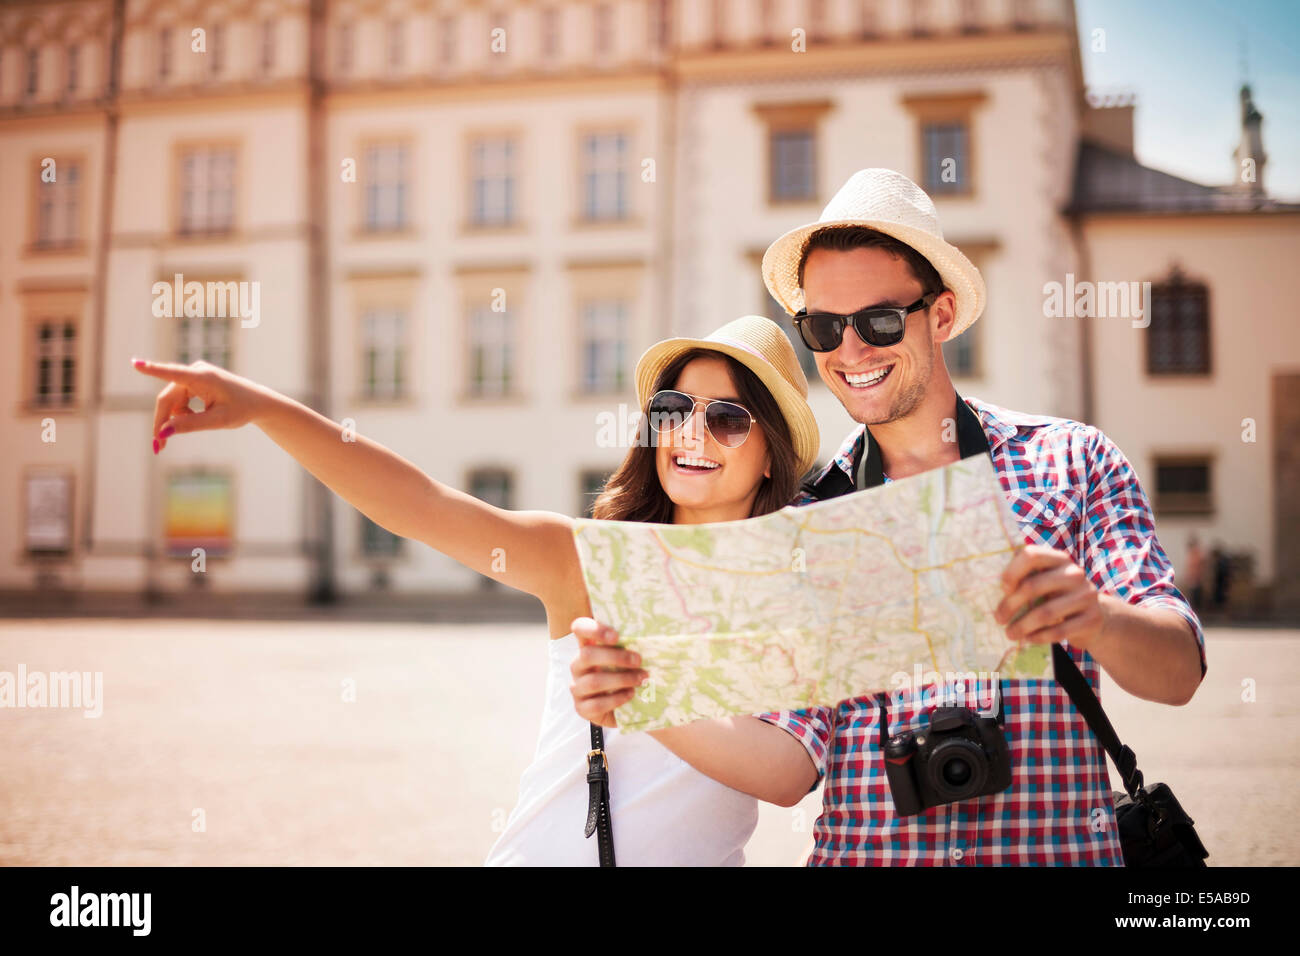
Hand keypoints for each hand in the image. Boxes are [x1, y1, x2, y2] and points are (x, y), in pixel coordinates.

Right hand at [131, 358, 271, 453]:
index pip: (173, 373)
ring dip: (172, 420)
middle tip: (159, 447)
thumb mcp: (219, 421)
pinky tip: (194, 419)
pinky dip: (180, 414)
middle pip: (167, 399)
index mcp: (203, 377)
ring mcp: (193, 375)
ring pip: (171, 401)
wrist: (257, 402)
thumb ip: (191, 425)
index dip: (152, 370)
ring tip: (177, 439)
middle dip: (162, 422)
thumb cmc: (242, 409)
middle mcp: (196, 371)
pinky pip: (178, 400)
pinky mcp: (193, 381)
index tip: (135, 363)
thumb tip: (163, 432)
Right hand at [569, 617, 647, 728]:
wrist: (627, 710)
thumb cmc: (629, 676)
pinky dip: (616, 699)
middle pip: (587, 655)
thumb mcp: (629, 659)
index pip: (580, 628)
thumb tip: (660, 634)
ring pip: (593, 681)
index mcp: (588, 647)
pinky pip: (596, 704)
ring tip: (642, 679)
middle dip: (616, 657)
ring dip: (621, 679)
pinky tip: (631, 694)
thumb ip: (633, 646)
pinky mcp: (582, 708)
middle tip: (639, 660)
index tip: (616, 636)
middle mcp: (578, 666)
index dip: (593, 629)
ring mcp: (577, 688)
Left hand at [994, 545, 1105, 650]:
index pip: (1031, 555)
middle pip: (1033, 586)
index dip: (1012, 571)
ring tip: (1010, 634)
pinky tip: (1028, 639)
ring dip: (1022, 626)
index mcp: (1059, 559)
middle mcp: (1074, 574)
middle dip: (1010, 605)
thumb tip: (987, 589)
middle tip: (998, 619)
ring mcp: (1086, 596)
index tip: (1003, 589)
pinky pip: (1058, 631)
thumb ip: (1025, 578)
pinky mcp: (1091, 619)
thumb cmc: (1057, 597)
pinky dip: (1039, 637)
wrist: (1094, 617)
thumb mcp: (1045, 581)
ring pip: (1045, 613)